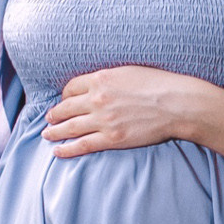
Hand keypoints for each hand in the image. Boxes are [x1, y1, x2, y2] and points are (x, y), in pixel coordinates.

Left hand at [45, 65, 207, 157]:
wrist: (176, 103)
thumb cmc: (158, 84)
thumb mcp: (128, 72)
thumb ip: (109, 78)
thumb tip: (97, 84)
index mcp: (101, 79)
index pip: (71, 88)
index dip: (64, 95)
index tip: (64, 101)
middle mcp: (97, 99)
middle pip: (66, 107)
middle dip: (54, 114)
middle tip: (49, 118)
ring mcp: (103, 120)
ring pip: (69, 127)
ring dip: (55, 131)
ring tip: (47, 134)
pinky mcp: (112, 138)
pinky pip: (82, 145)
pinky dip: (67, 149)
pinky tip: (58, 151)